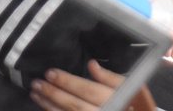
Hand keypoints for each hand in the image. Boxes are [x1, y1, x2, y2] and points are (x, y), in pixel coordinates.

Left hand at [31, 60, 155, 110]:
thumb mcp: (132, 86)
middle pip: (73, 103)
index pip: (85, 89)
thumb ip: (111, 77)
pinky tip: (45, 108)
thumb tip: (92, 64)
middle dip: (53, 93)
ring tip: (36, 94)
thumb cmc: (136, 104)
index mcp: (113, 99)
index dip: (67, 81)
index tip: (50, 73)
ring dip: (49, 105)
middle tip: (37, 83)